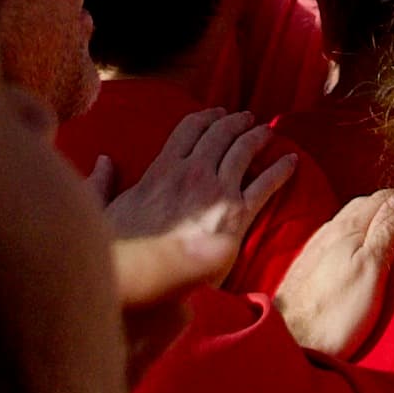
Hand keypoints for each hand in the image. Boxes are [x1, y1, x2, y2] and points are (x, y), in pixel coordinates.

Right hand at [96, 101, 295, 315]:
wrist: (147, 279)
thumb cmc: (122, 251)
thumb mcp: (102, 213)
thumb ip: (101, 183)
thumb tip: (103, 160)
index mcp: (162, 169)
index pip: (189, 128)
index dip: (206, 117)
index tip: (217, 113)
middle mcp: (193, 172)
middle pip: (221, 134)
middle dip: (236, 122)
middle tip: (246, 119)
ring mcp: (217, 191)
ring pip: (244, 150)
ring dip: (257, 137)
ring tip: (266, 132)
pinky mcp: (238, 215)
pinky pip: (266, 185)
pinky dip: (281, 170)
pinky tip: (292, 161)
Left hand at [273, 184, 393, 361]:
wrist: (290, 345)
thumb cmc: (335, 313)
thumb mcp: (371, 270)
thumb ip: (388, 229)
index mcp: (348, 226)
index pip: (387, 196)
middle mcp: (330, 229)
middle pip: (369, 203)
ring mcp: (317, 246)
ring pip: (353, 219)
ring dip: (376, 218)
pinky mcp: (309, 264)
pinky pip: (339, 235)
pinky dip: (359, 234)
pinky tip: (364, 250)